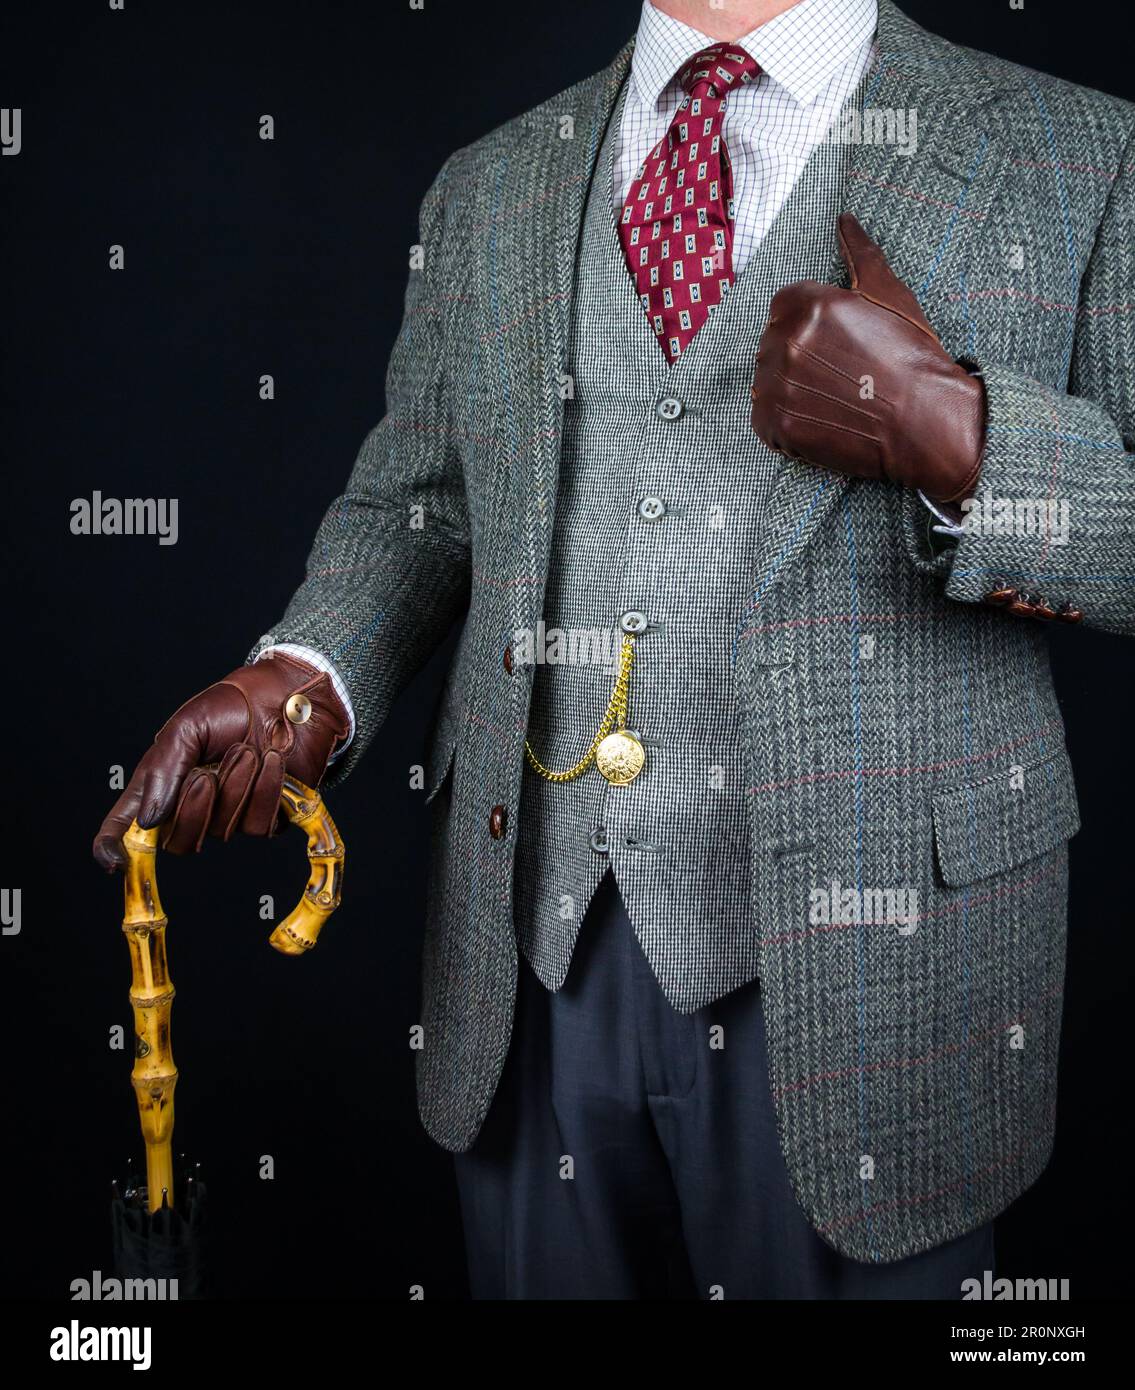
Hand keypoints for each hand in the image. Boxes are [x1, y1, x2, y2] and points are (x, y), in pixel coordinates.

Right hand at [92, 653, 349, 869]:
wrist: (286, 697)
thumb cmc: (232, 707)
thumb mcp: (186, 728)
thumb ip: (163, 771)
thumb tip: (149, 820)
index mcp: (161, 784)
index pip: (127, 826)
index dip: (113, 847)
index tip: (113, 862)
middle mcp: (192, 806)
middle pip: (178, 843)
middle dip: (193, 810)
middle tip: (206, 774)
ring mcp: (229, 815)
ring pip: (222, 831)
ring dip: (235, 787)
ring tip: (246, 751)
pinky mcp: (266, 817)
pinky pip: (258, 826)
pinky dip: (264, 791)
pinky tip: (271, 761)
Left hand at [750, 213, 984, 503]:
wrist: (926, 419)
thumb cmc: (912, 355)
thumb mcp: (889, 293)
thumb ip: (859, 252)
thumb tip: (844, 219)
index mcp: (807, 303)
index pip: (782, 308)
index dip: (809, 326)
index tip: (834, 344)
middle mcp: (787, 341)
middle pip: (773, 345)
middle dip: (799, 357)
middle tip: (838, 373)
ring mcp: (779, 385)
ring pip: (766, 382)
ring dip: (790, 390)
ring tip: (831, 398)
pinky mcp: (776, 424)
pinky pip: (763, 421)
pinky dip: (784, 424)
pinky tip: (819, 420)